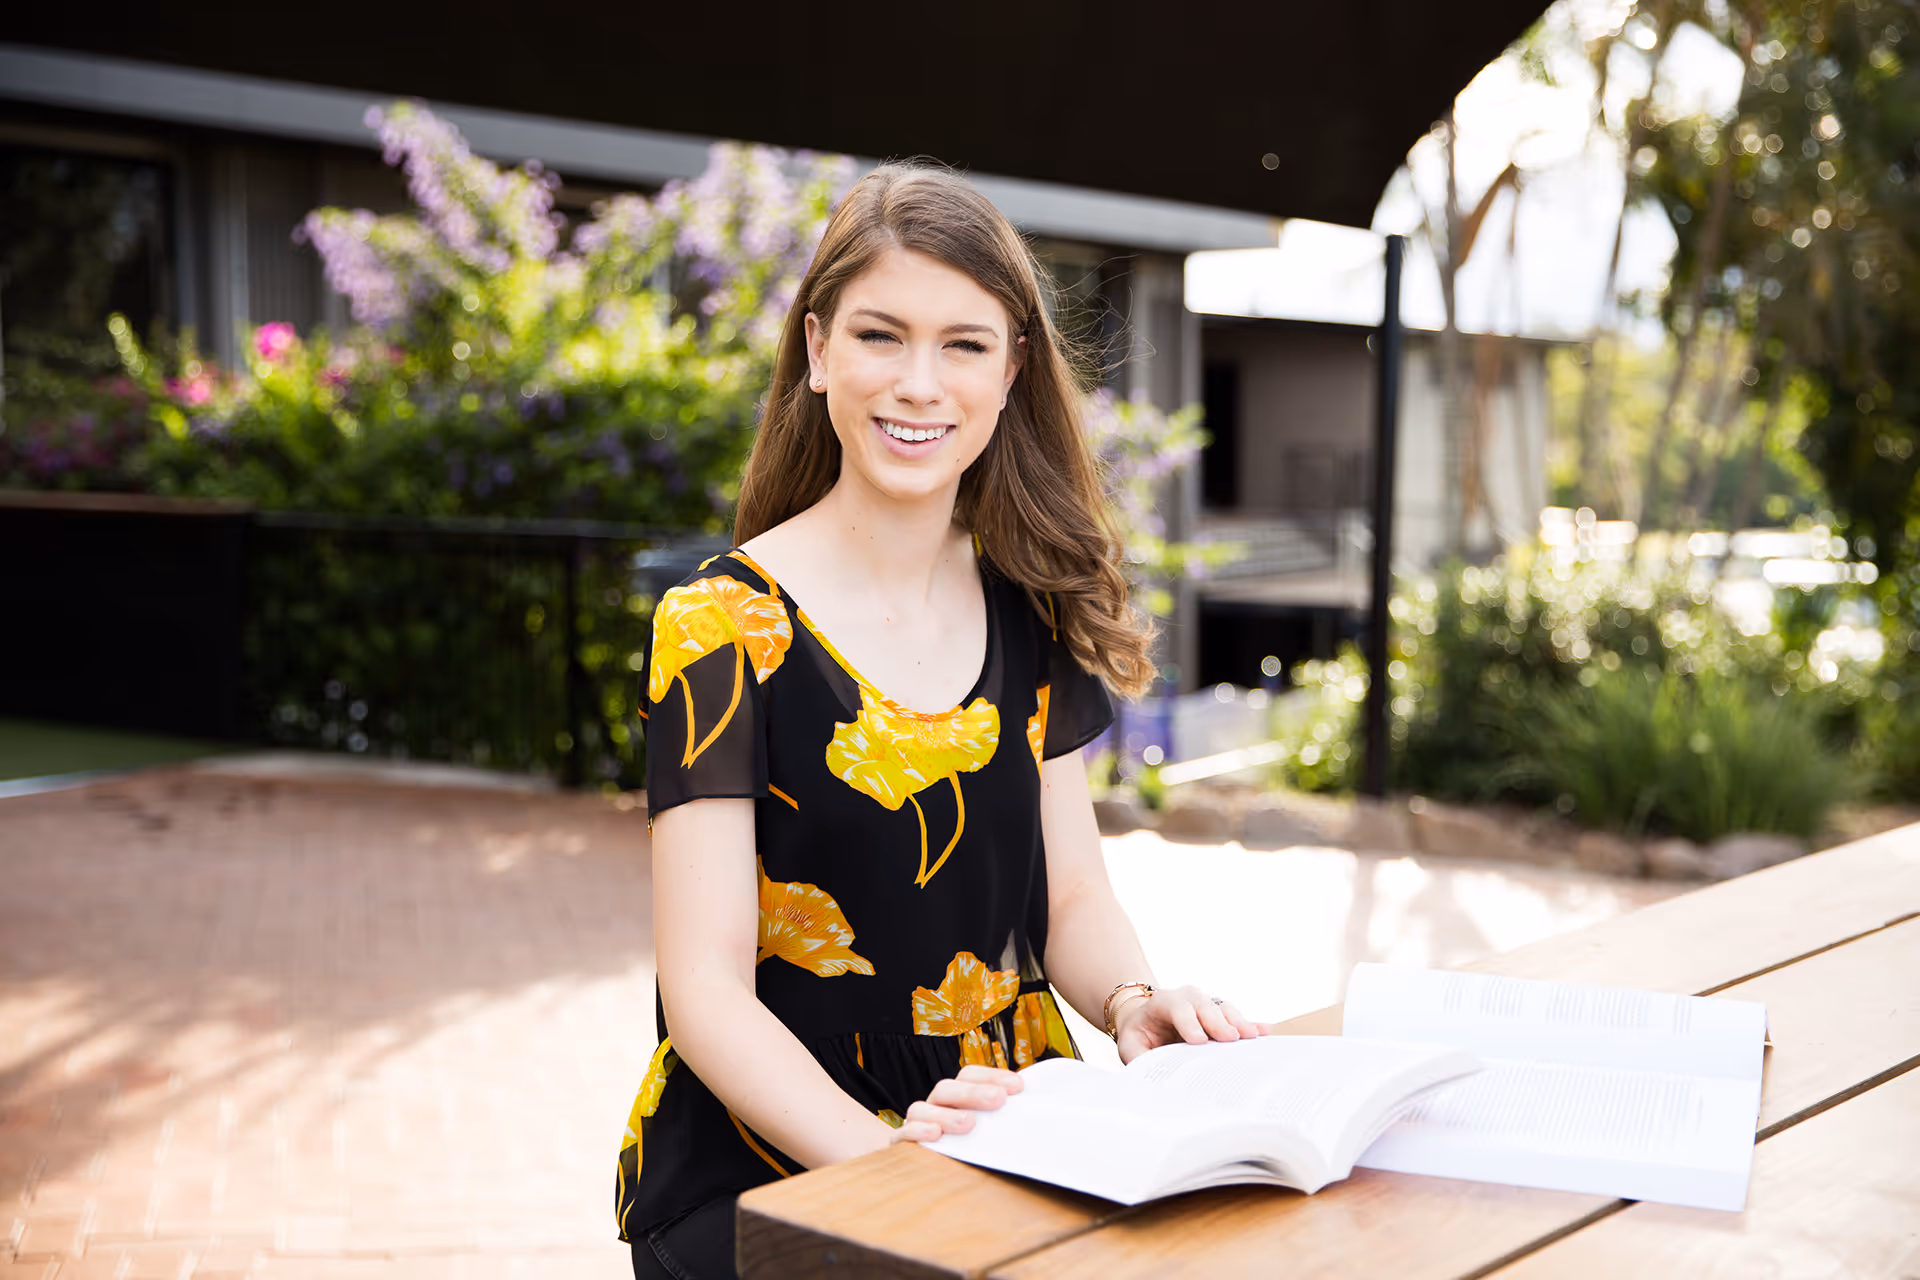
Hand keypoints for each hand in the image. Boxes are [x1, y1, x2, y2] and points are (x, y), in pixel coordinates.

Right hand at [889, 1064, 1024, 1144]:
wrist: (926, 1184)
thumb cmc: (967, 1156)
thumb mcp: (987, 1138)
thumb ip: (1003, 1125)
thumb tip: (1037, 1120)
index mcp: (955, 1098)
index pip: (969, 1076)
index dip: (992, 1076)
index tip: (1018, 1086)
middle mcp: (933, 1107)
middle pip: (947, 1089)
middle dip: (973, 1093)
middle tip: (998, 1100)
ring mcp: (915, 1125)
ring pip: (922, 1108)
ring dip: (947, 1114)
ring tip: (969, 1123)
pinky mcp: (900, 1147)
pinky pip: (904, 1133)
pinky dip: (917, 1131)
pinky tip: (935, 1135)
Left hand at [1114, 984, 1263, 1064]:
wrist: (1147, 1020)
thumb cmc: (1140, 1036)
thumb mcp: (1130, 1045)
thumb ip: (1137, 1056)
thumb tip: (1147, 1073)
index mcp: (1163, 1003)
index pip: (1176, 1007)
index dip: (1188, 1022)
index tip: (1198, 1040)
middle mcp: (1188, 998)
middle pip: (1204, 1004)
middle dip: (1217, 1021)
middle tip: (1230, 1038)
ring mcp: (1207, 1005)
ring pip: (1224, 1008)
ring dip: (1239, 1022)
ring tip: (1252, 1037)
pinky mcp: (1221, 1015)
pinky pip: (1238, 1017)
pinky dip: (1252, 1024)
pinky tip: (1265, 1032)